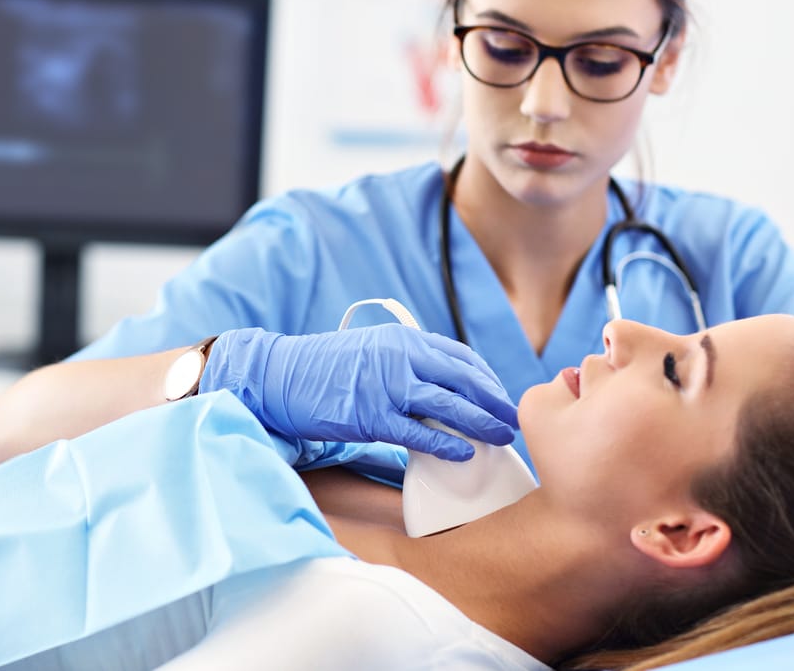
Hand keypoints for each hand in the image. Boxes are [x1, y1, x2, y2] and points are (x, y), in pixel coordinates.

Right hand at [201, 325, 517, 459]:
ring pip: (450, 405)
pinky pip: (420, 433)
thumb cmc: (326, 369)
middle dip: (494, 401)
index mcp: (403, 339)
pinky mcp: (372, 416)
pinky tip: (464, 453)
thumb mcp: (373, 350)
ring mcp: (387, 386)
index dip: (486, 378)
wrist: (282, 377)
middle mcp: (400, 357)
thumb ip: (407, 361)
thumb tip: (442, 386)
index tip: (499, 395)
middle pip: (464, 380)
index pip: (460, 357)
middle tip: (511, 419)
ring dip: (481, 423)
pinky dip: (446, 444)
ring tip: (500, 437)